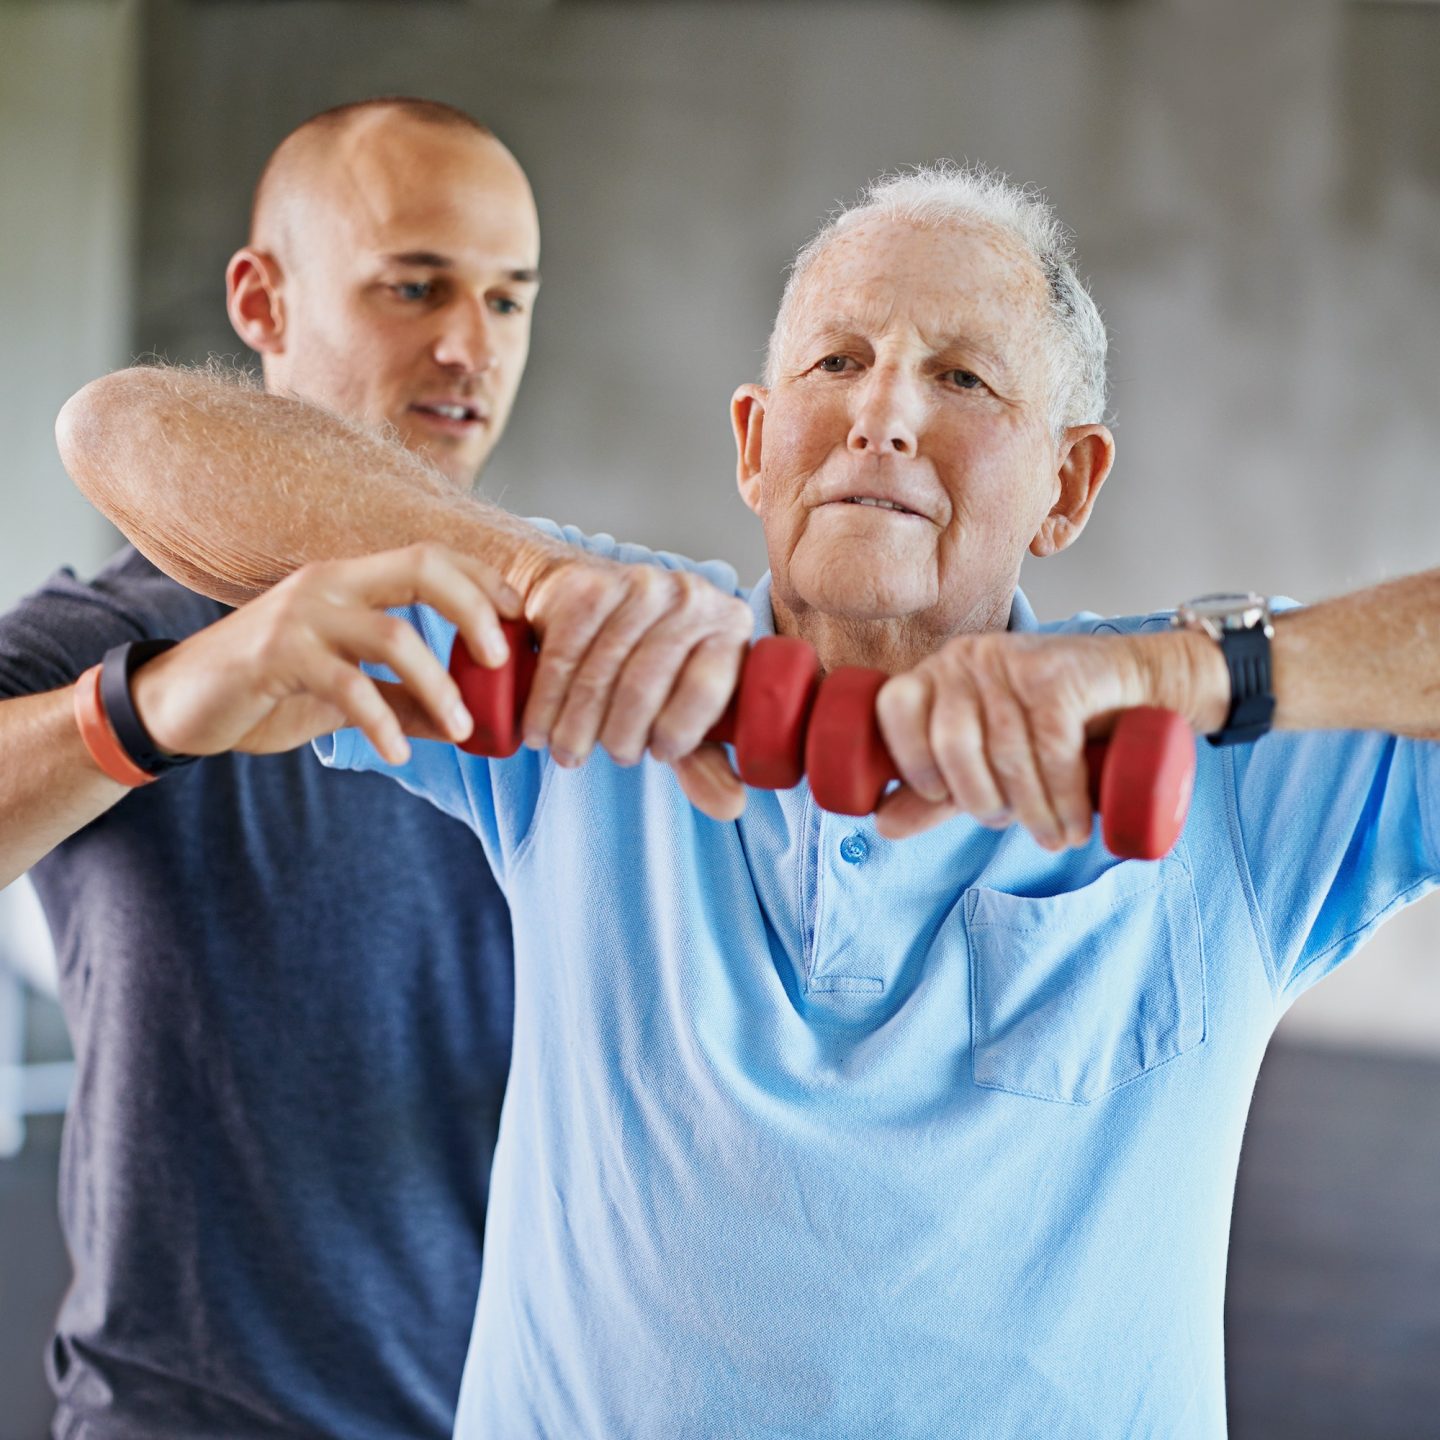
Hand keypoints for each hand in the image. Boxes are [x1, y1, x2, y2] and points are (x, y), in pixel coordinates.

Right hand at [130, 544, 520, 764]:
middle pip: (423, 570)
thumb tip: (476, 726)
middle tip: (504, 661)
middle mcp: (330, 583)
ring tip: (465, 728)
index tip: (520, 619)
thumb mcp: (352, 694)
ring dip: (439, 685)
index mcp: (352, 580)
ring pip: (394, 635)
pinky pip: (348, 685)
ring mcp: (302, 615)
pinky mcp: (276, 655)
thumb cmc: (272, 690)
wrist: (181, 706)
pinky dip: (383, 722)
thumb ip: (409, 700)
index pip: (433, 557)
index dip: (483, 581)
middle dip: (475, 611)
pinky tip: (400, 751)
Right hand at [515, 551, 754, 818]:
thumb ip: (705, 759)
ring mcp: (638, 584)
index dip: (679, 731)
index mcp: (730, 626)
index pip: (708, 687)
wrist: (594, 603)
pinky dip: (546, 702)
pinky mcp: (587, 586)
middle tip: (611, 755)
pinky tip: (539, 730)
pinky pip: (562, 655)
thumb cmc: (652, 666)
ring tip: (568, 752)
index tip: (658, 755)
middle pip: (646, 683)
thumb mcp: (685, 710)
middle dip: (622, 734)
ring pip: (600, 673)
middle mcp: (691, 597)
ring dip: (577, 726)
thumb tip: (730, 805)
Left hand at [873, 629, 1221, 849]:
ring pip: (1006, 753)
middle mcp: (969, 658)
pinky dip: (1064, 798)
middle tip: (1006, 822)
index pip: (894, 708)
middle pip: (951, 743)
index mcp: (938, 673)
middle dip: (979, 799)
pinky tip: (1074, 823)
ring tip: (1055, 836)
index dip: (911, 761)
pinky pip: (1051, 749)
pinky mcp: (1060, 676)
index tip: (940, 797)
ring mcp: (1014, 661)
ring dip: (1032, 812)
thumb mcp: (986, 761)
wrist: (1142, 687)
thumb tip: (881, 825)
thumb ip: (933, 792)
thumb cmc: (1056, 726)